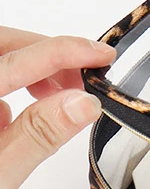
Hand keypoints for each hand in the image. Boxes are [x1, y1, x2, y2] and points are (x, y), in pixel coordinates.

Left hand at [0, 27, 115, 188]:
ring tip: (58, 100)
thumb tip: (80, 102)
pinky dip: (10, 96)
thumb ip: (38, 136)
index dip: (61, 51)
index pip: (10, 63)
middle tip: (83, 78)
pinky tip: (19, 121)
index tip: (100, 54)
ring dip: (28, 74)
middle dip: (42, 54)